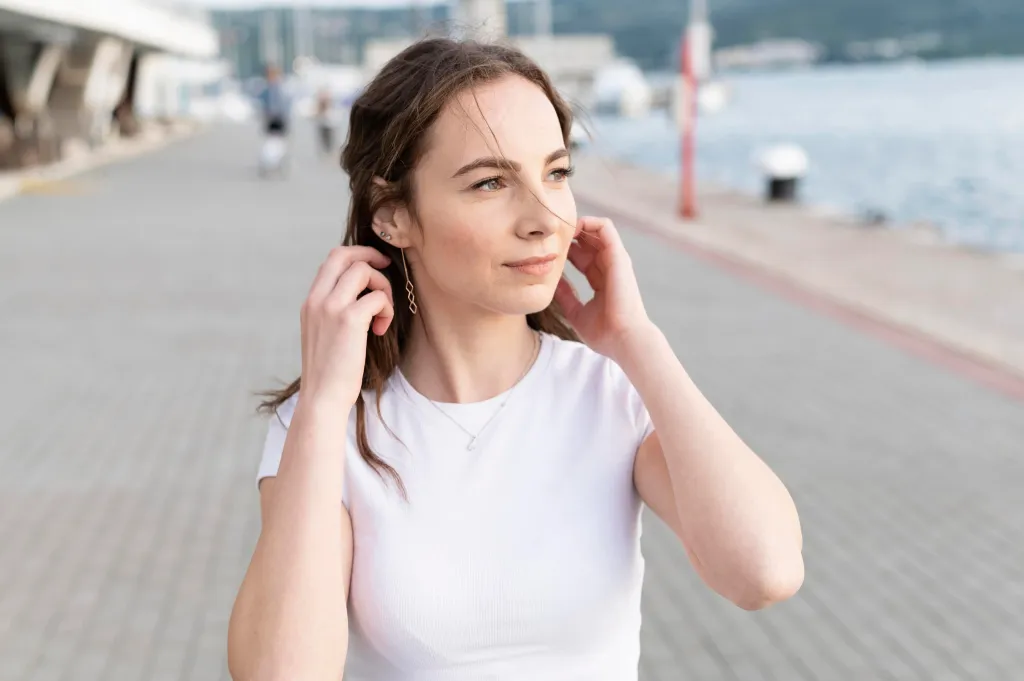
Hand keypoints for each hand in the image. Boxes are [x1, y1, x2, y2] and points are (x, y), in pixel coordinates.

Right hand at [299, 246, 394, 409]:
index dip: (356, 255)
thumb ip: (333, 310)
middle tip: (387, 268)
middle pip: (344, 254)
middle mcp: (317, 299)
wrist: (322, 396)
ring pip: (363, 271)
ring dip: (382, 287)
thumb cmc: (329, 371)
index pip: (331, 259)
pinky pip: (377, 297)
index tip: (375, 265)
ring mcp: (331, 307)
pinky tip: (380, 330)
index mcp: (310, 301)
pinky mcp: (349, 320)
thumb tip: (360, 294)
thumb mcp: (323, 333)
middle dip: (370, 255)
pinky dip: (386, 309)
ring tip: (382, 314)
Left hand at [554, 217, 652, 360]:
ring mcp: (615, 260)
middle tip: (549, 237)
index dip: (565, 250)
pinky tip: (570, 229)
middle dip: (569, 235)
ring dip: (577, 224)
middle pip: (588, 241)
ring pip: (596, 230)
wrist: (623, 339)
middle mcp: (609, 267)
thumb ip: (566, 296)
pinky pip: (605, 227)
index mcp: (601, 281)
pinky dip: (588, 222)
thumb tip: (553, 282)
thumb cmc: (604, 333)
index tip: (547, 252)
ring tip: (558, 229)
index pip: (582, 257)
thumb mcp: (576, 312)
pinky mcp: (618, 255)